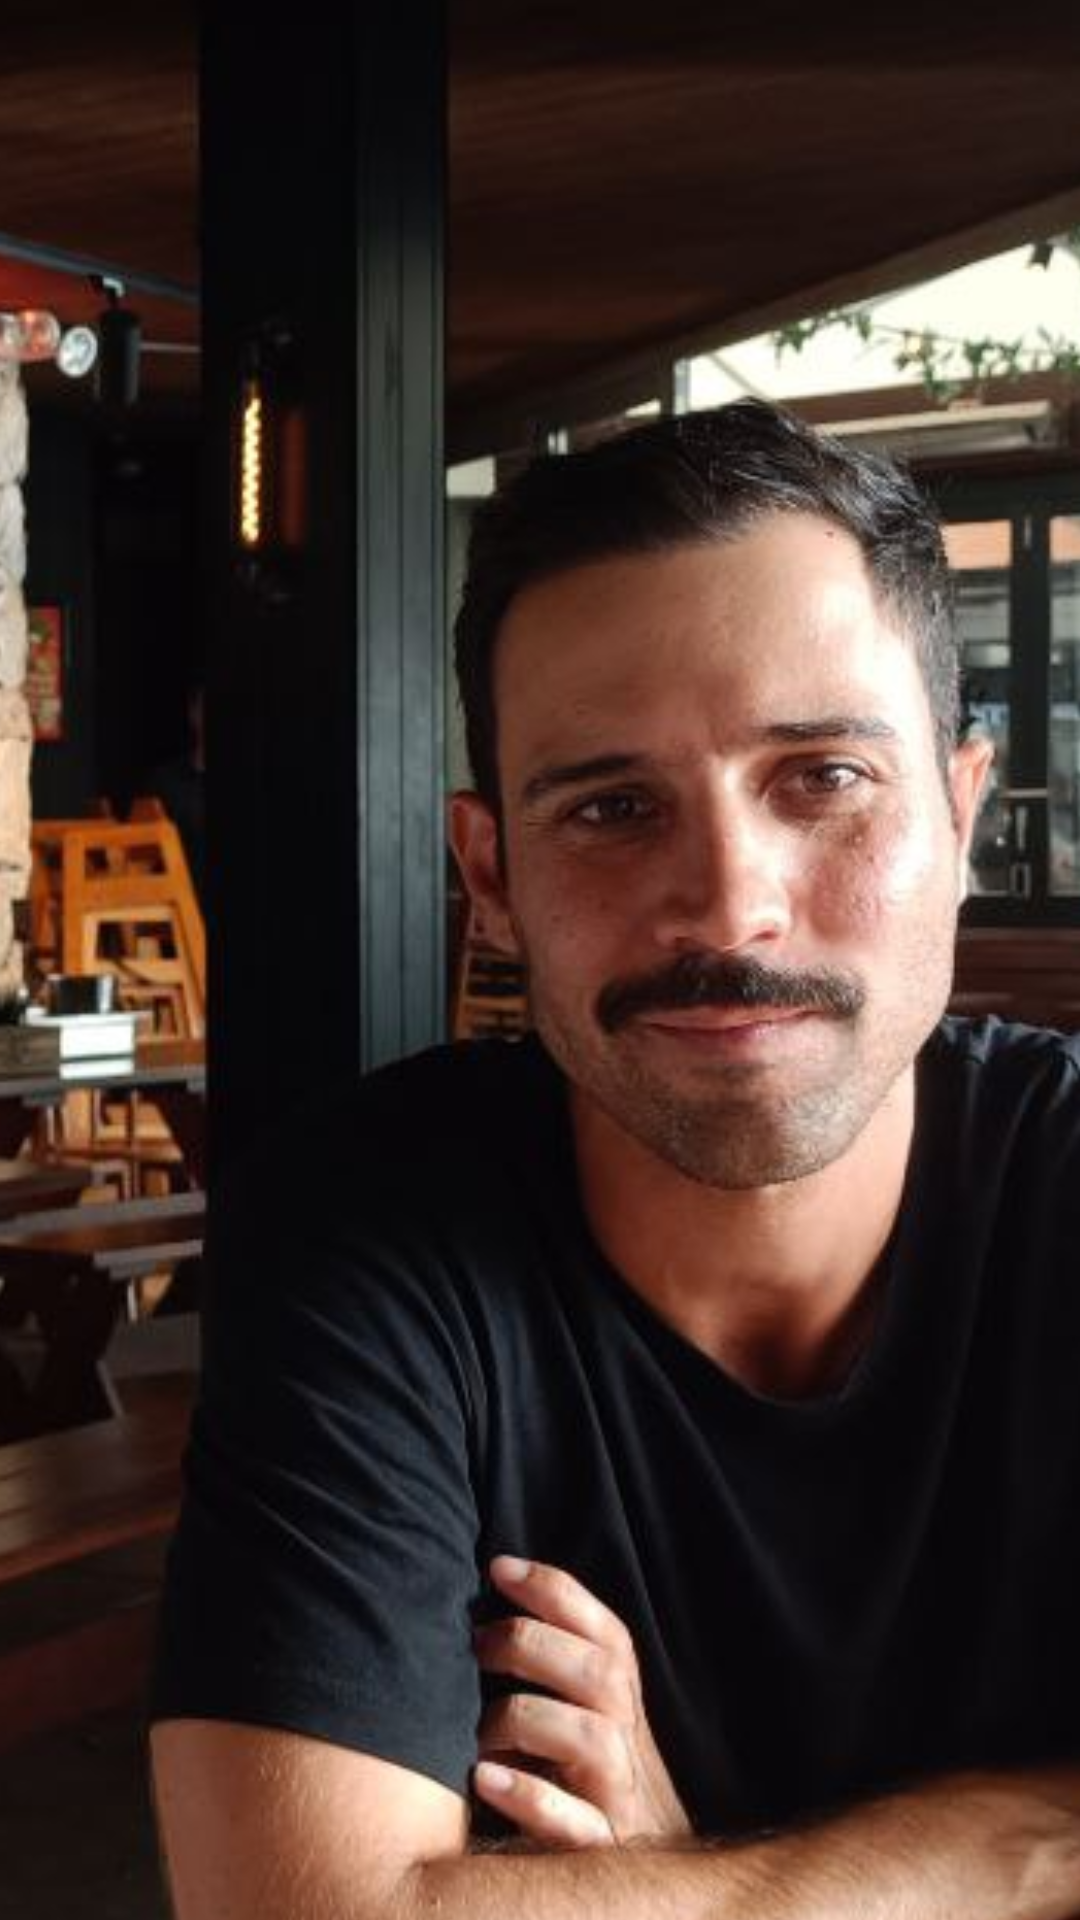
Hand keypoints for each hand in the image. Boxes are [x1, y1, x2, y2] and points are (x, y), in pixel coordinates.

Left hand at [473, 1555, 690, 1849]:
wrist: (651, 1899)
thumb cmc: (589, 1801)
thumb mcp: (585, 1738)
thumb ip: (558, 1685)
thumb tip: (481, 1620)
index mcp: (625, 1711)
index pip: (608, 1635)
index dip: (557, 1591)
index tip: (498, 1567)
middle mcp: (631, 1747)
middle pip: (600, 1673)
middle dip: (532, 1643)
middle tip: (473, 1644)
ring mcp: (621, 1802)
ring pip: (592, 1738)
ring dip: (525, 1717)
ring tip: (474, 1727)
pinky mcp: (603, 1857)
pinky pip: (576, 1826)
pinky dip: (530, 1796)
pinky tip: (484, 1780)